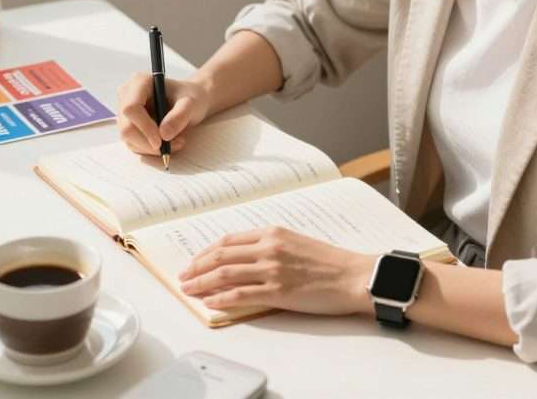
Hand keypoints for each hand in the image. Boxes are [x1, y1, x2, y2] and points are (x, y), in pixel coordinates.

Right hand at [116, 73, 212, 155]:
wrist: (189, 101)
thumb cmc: (190, 97)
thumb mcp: (191, 103)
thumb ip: (180, 116)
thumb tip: (164, 134)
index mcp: (140, 82)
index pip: (131, 108)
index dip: (144, 127)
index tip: (161, 141)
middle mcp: (127, 95)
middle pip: (126, 127)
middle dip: (148, 143)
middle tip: (171, 146)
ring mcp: (125, 111)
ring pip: (129, 139)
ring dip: (151, 148)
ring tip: (176, 142)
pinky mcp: (128, 125)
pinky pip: (133, 144)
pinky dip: (150, 149)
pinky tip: (168, 143)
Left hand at [178, 227, 374, 315]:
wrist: (354, 276)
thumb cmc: (329, 262)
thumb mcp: (296, 242)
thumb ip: (270, 246)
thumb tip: (244, 258)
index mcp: (272, 232)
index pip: (228, 241)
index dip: (206, 252)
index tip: (194, 261)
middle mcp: (268, 248)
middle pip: (220, 256)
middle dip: (196, 267)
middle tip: (183, 277)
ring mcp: (271, 269)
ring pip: (224, 275)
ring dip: (201, 283)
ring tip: (189, 290)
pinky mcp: (277, 291)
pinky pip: (239, 295)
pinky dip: (220, 299)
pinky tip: (209, 303)